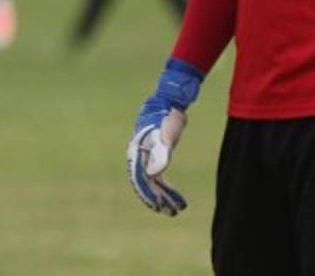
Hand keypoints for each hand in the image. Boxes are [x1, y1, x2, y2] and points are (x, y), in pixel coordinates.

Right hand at [126, 58, 203, 215]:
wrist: (170, 101)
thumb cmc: (168, 116)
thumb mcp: (167, 134)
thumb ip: (161, 153)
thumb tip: (154, 175)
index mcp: (138, 153)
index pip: (142, 180)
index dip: (151, 195)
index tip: (161, 208)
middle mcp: (139, 157)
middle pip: (147, 184)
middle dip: (158, 200)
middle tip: (172, 213)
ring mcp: (146, 157)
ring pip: (152, 182)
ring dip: (163, 196)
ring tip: (175, 209)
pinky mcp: (155, 155)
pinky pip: (157, 176)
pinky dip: (165, 187)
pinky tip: (173, 195)